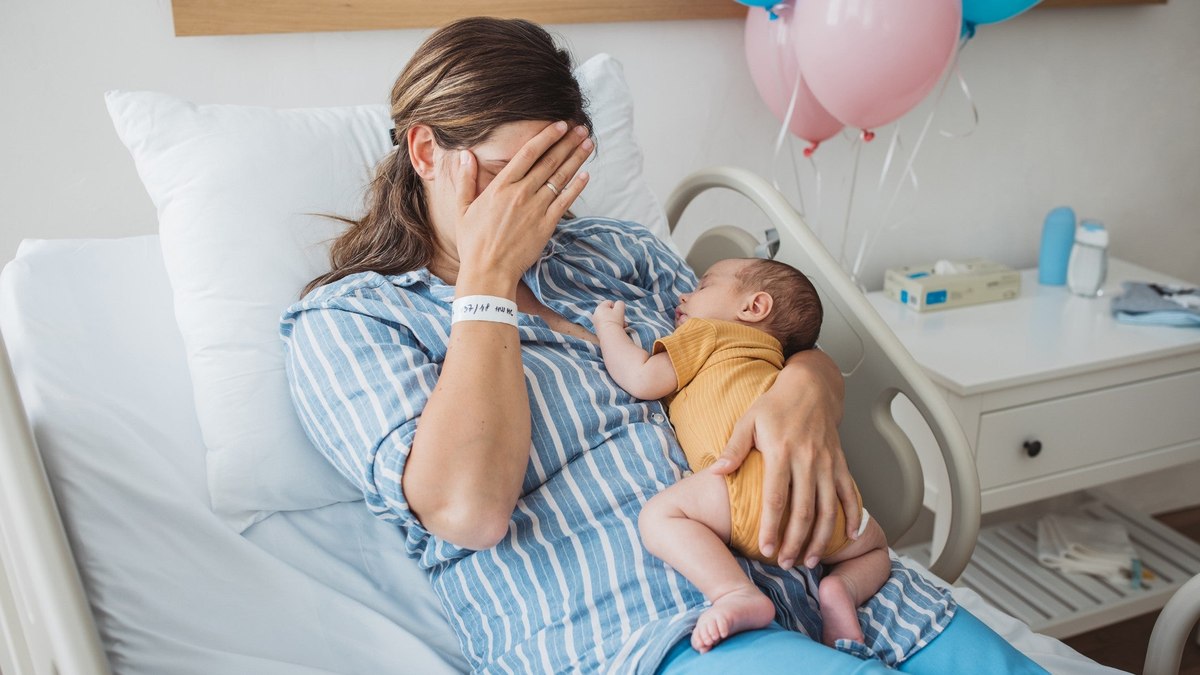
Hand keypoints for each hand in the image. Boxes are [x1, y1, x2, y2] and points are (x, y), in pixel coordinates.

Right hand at [454, 122, 592, 292]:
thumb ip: (466, 180)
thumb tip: (465, 155)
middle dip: (567, 143)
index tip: (560, 125)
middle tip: (581, 129)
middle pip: (549, 162)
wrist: (488, 271)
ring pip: (560, 178)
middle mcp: (521, 193)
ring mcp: (536, 209)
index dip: (546, 137)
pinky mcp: (546, 226)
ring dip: (576, 160)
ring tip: (588, 145)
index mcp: (501, 186)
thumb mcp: (462, 209)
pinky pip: (565, 203)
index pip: (528, 153)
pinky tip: (586, 176)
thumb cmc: (473, 242)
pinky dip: (576, 188)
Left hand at [592, 300, 626, 330]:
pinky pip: (607, 326)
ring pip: (609, 319)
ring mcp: (596, 323)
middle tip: (622, 320)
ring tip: (623, 326)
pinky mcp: (598, 331)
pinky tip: (618, 330)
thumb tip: (618, 305)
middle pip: (609, 312)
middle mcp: (596, 315)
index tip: (619, 313)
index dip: (616, 307)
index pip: (609, 303)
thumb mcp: (620, 308)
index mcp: (599, 308)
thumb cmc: (615, 320)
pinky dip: (612, 327)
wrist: (610, 336)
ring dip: (616, 322)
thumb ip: (620, 303)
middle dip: (617, 315)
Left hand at [712, 351, 857, 569]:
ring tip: (809, 561)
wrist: (810, 388)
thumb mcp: (748, 421)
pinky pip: (849, 493)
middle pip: (803, 510)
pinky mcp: (841, 463)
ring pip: (827, 508)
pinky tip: (850, 537)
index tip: (766, 549)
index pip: (776, 497)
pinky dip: (854, 516)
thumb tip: (715, 472)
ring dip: (821, 538)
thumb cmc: (774, 406)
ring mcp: (827, 463)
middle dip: (794, 541)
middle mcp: (807, 460)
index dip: (772, 526)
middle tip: (786, 564)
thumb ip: (733, 449)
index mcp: (781, 451)